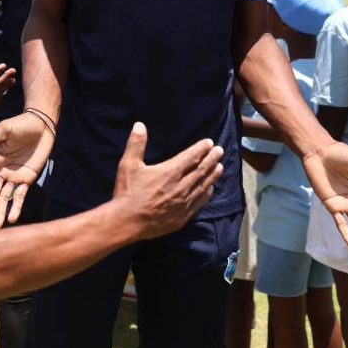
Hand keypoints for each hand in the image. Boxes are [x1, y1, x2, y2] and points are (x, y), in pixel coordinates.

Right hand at [0, 112, 55, 228]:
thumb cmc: (20, 124)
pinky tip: (12, 219)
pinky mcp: (28, 178)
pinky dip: (16, 207)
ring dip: (0, 212)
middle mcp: (1, 171)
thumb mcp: (3, 129)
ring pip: (4, 198)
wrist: (41, 125)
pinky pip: (20, 195)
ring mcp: (14, 177)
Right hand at [111, 123, 224, 238]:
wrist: (127, 222)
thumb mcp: (128, 165)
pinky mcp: (183, 216)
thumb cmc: (127, 192)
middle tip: (220, 151)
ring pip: (203, 186)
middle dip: (212, 159)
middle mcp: (180, 186)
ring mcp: (183, 203)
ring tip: (220, 167)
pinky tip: (211, 189)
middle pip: (201, 170)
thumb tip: (140, 125)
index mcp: (169, 172)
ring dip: (213, 175)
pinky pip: (200, 203)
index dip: (201, 149)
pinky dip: (207, 193)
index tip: (209, 143)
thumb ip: (136, 144)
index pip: (191, 157)